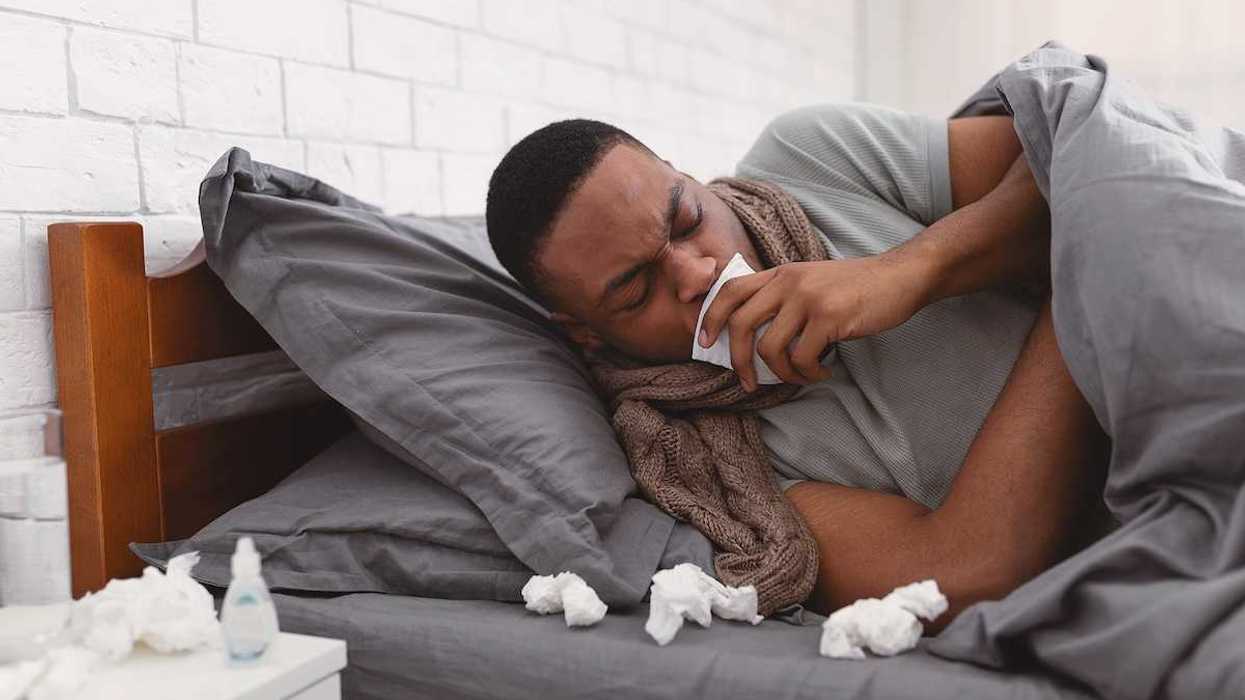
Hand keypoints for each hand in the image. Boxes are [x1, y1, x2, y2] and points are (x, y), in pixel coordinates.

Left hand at [697, 253, 931, 389]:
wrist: (901, 276)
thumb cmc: (856, 287)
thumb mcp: (812, 281)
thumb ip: (784, 298)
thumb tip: (755, 339)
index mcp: (780, 273)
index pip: (730, 290)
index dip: (712, 317)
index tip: (705, 341)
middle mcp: (788, 282)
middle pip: (740, 323)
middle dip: (737, 360)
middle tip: (748, 382)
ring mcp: (807, 298)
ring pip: (769, 348)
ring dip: (782, 373)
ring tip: (801, 376)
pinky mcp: (828, 317)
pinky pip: (801, 358)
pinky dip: (809, 374)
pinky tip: (823, 372)